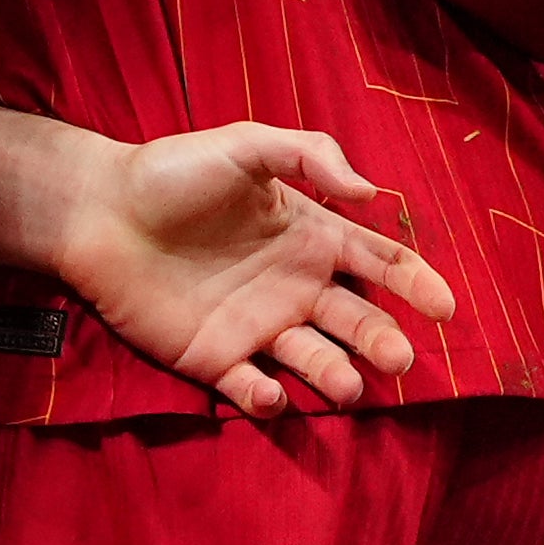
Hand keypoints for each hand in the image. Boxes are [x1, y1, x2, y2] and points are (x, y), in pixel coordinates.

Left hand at [57, 124, 462, 416]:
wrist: (98, 212)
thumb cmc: (171, 173)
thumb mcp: (242, 146)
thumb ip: (307, 155)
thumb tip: (370, 192)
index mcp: (309, 238)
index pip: (378, 265)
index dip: (416, 284)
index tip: (445, 307)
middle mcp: (293, 288)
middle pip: (358, 322)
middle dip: (384, 342)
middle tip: (399, 357)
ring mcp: (256, 327)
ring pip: (314, 362)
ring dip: (335, 377)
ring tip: (347, 384)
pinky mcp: (215, 360)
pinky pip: (250, 388)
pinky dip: (265, 398)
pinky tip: (268, 391)